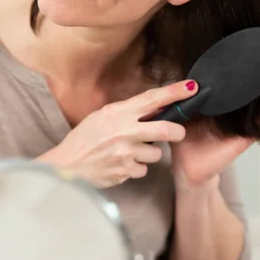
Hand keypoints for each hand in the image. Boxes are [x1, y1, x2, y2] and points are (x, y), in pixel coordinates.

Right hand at [42, 80, 197, 187]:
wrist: (67, 166)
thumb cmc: (84, 139)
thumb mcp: (101, 116)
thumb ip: (125, 113)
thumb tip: (153, 109)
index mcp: (118, 113)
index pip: (152, 99)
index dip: (175, 92)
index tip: (192, 88)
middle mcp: (125, 131)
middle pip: (166, 130)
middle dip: (177, 131)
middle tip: (176, 132)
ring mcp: (126, 153)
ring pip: (156, 154)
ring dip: (148, 153)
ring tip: (130, 152)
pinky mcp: (126, 171)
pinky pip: (143, 169)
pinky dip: (136, 168)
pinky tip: (121, 164)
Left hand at [171, 45, 259, 189]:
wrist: (185, 167)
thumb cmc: (184, 138)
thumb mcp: (180, 111)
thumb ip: (183, 95)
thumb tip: (184, 78)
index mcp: (224, 99)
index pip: (242, 77)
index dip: (256, 61)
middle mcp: (238, 108)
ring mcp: (244, 122)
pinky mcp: (245, 138)